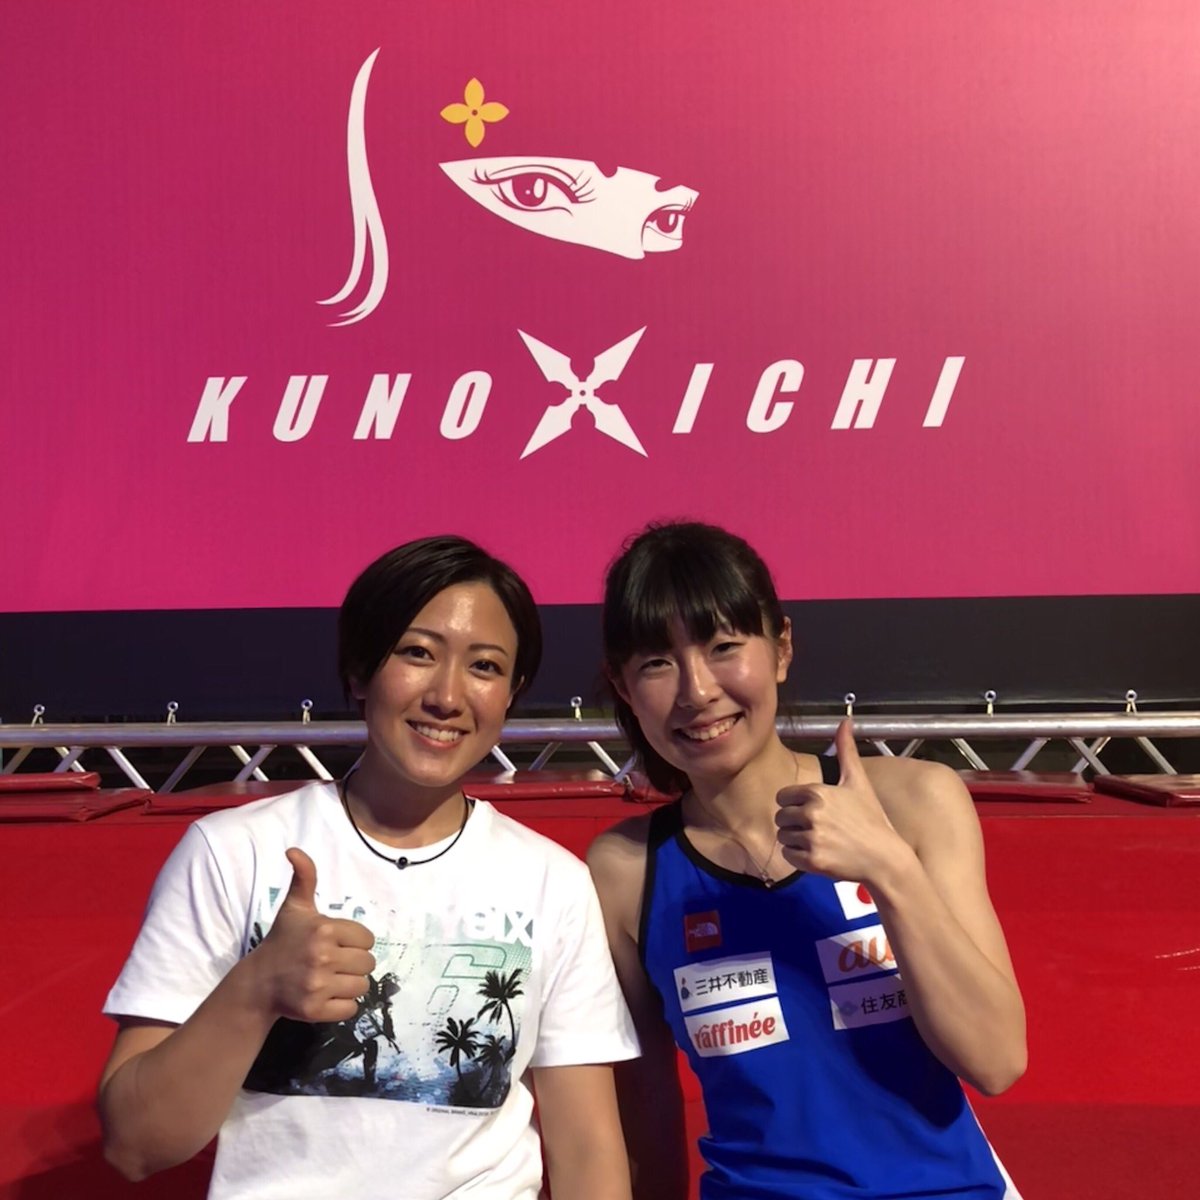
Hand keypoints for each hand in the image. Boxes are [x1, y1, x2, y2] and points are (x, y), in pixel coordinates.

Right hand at [252, 848, 375, 1023]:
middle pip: (368, 963)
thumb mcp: (295, 907)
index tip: (336, 943)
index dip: (355, 942)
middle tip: (334, 962)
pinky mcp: (315, 1010)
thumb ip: (304, 877)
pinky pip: (351, 1009)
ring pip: (362, 986)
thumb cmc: (283, 941)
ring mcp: (318, 985)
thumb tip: (294, 850)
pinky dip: (343, 1005)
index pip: (367, 939)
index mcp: (324, 929)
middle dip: (355, 963)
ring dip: (350, 984)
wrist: (258, 982)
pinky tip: (326, 995)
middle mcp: (322, 957)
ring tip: (331, 979)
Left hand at [774, 719, 907, 884]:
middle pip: (781, 817)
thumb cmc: (872, 818)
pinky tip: (819, 855)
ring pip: (783, 836)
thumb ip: (846, 750)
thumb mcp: (858, 782)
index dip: (795, 805)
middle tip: (820, 829)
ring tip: (820, 842)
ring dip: (796, 841)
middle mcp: (812, 813)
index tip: (814, 812)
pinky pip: (788, 855)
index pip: (783, 796)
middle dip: (795, 823)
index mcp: (818, 791)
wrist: (885, 858)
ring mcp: (812, 837)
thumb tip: (846, 719)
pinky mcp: (812, 860)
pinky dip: (798, 857)